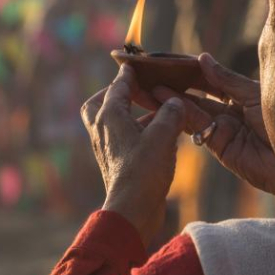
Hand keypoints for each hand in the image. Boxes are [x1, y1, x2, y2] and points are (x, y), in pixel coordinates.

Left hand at [81, 64, 185, 246]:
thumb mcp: (163, 136)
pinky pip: (124, 138)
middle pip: (100, 103)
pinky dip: (138, 131)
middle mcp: (102, 129)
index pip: (118, 85)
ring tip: (157, 111)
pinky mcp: (116, 163)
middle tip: (135, 89)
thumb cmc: (144, 171)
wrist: (132, 211)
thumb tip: (174, 102)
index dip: (129, 72)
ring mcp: (107, 147)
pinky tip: (160, 135)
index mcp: (109, 116)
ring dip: (131, 114)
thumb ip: (170, 113)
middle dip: (116, 93)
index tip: (136, 63)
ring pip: (112, 121)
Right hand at [152, 53, 274, 200]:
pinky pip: (195, 125)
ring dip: (168, 98)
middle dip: (173, 84)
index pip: (210, 77)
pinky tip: (162, 99)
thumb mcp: (254, 94)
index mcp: (243, 93)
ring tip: (146, 86)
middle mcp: (231, 110)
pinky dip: (178, 112)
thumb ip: (226, 79)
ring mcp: (224, 128)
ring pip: (191, 109)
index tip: (167, 60)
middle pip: (196, 93)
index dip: (188, 68)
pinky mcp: (219, 146)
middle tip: (148, 73)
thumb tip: (202, 58)